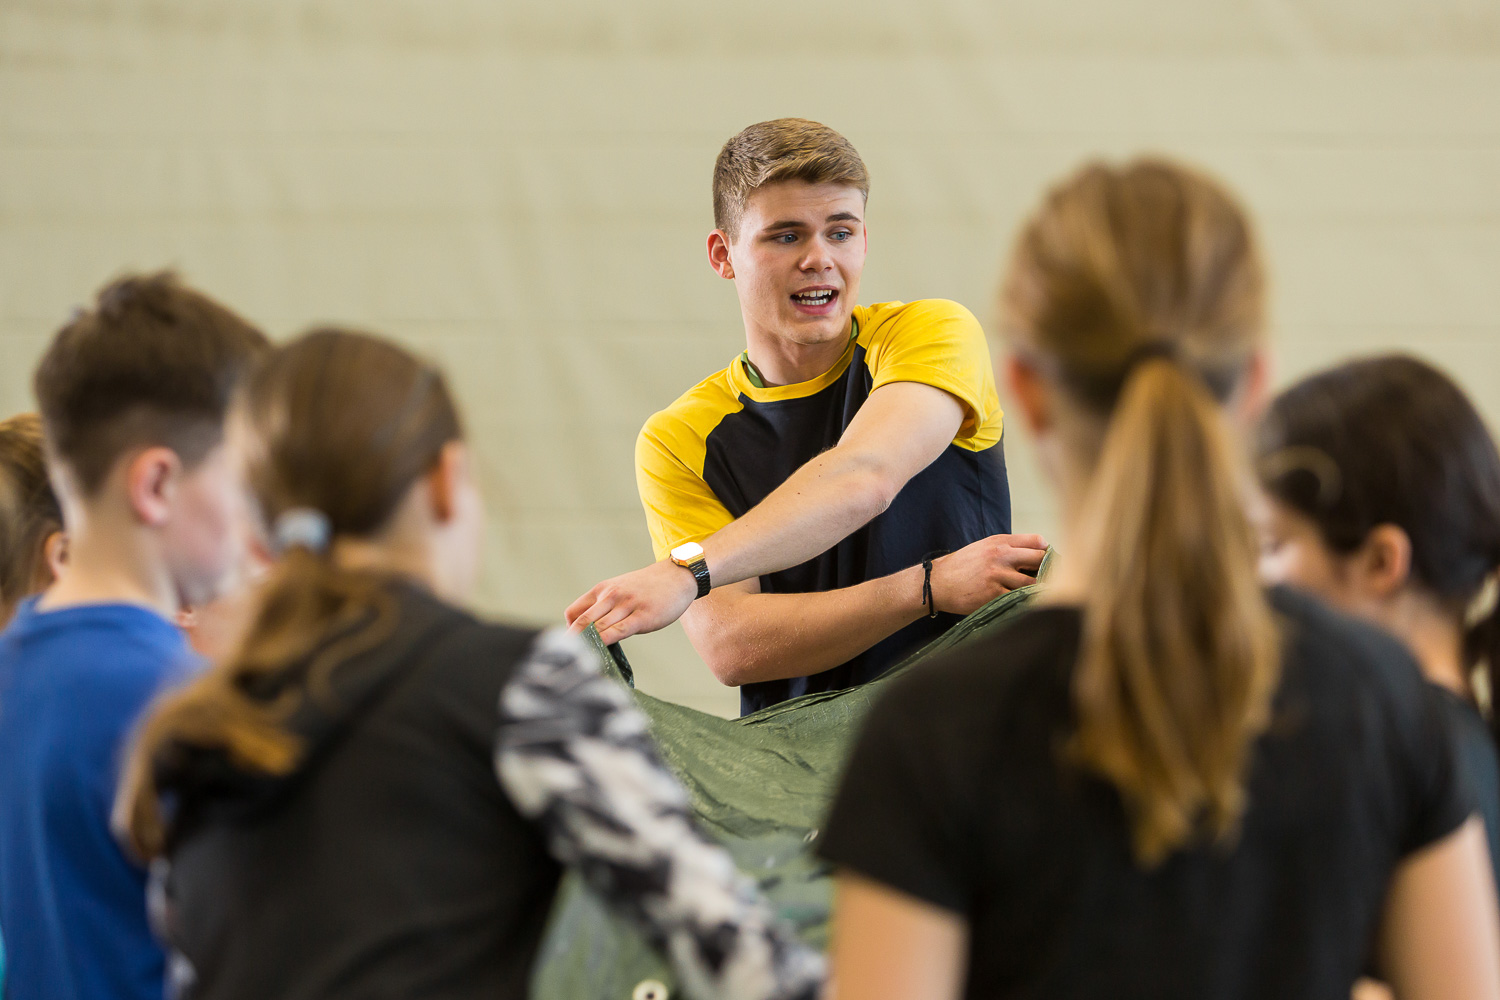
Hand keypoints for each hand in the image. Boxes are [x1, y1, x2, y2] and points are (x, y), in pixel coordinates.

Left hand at [565, 559, 699, 644]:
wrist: (677, 576)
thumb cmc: (647, 587)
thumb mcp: (620, 589)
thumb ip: (604, 607)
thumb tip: (590, 632)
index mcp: (602, 590)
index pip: (574, 612)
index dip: (569, 631)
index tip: (571, 646)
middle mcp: (611, 596)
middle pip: (583, 621)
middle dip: (573, 641)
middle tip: (567, 657)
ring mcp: (627, 605)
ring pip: (600, 627)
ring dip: (589, 643)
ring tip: (581, 659)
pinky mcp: (643, 616)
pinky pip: (619, 630)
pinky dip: (606, 641)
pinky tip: (600, 650)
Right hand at [927, 533, 1047, 616]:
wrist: (938, 583)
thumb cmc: (962, 566)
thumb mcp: (983, 548)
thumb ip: (1007, 548)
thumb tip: (1037, 552)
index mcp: (999, 542)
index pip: (1037, 541)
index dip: (1046, 552)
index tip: (1049, 562)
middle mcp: (1001, 555)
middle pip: (1039, 560)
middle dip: (1048, 570)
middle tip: (1051, 579)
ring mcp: (998, 575)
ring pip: (1032, 582)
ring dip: (1038, 589)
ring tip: (1041, 595)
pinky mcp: (993, 594)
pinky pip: (1018, 598)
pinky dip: (1024, 601)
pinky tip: (1024, 603)